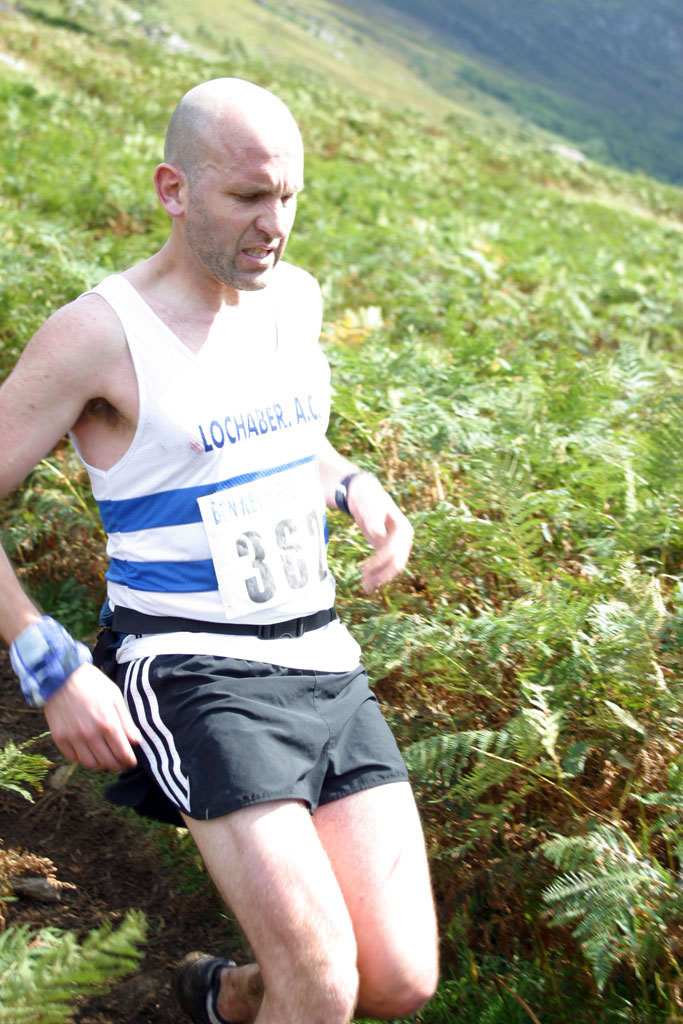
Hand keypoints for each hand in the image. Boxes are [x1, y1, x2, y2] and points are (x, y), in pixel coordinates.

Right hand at [43, 662, 141, 771]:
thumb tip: (136, 741)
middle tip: (120, 762)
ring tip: (105, 757)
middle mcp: (90, 735)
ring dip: (100, 764)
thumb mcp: (115, 697)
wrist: (61, 676)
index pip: (123, 754)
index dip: (129, 761)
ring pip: (90, 764)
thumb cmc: (92, 683)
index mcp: (108, 724)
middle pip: (108, 763)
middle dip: (117, 765)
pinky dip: (82, 757)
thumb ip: (126, 721)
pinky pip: (73, 758)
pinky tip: (88, 749)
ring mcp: (73, 738)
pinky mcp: (60, 738)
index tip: (132, 762)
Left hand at [347, 475, 413, 591]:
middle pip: (397, 563)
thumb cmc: (368, 499)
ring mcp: (396, 545)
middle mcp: (404, 539)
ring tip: (365, 587)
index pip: (395, 551)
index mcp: (403, 529)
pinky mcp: (386, 548)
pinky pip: (385, 565)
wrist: (364, 495)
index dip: (381, 562)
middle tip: (366, 584)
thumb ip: (374, 520)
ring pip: (391, 567)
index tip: (365, 569)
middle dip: (382, 575)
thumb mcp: (370, 507)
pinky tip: (367, 583)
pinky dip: (377, 574)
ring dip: (379, 578)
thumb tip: (378, 534)